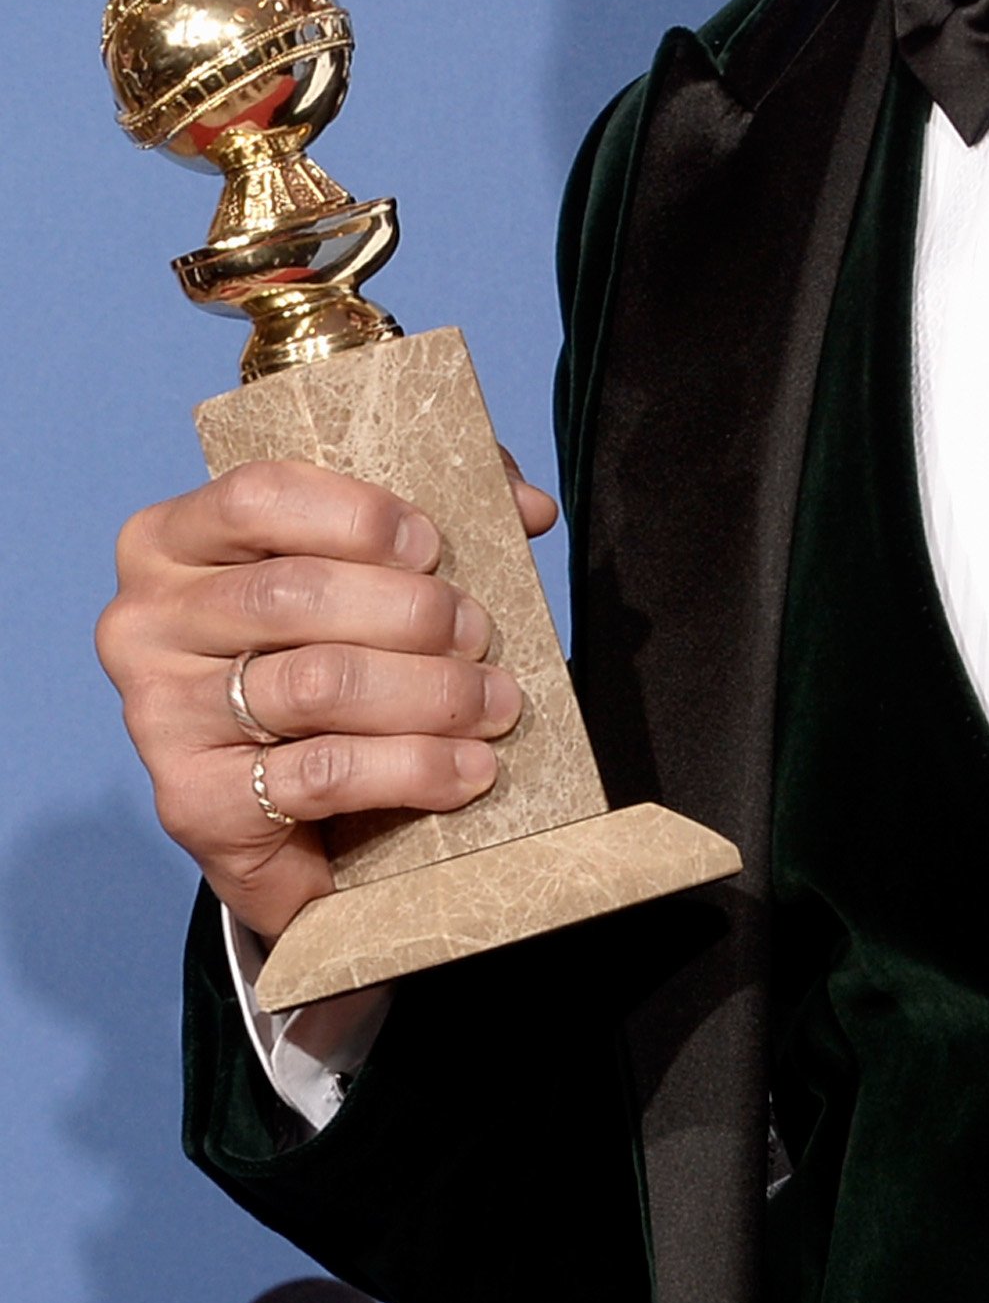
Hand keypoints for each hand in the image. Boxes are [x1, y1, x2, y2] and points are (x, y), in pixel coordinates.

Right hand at [95, 451, 557, 944]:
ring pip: (316, 684)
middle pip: (297, 593)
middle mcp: (146, 621)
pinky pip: (319, 773)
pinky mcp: (191, 803)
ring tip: (493, 703)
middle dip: (413, 613)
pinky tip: (464, 769)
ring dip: (430, 693)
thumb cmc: (317, 653)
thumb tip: (527, 506)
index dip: (358, 514)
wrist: (277, 806)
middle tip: (479, 634)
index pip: (258, 495)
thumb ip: (436, 516)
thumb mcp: (363, 569)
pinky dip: (411, 768)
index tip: (432, 546)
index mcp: (175, 540)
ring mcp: (160, 715)